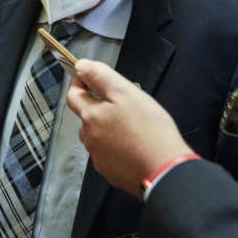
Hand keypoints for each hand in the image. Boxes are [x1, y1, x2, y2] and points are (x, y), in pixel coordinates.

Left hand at [66, 59, 191, 197]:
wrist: (164, 169)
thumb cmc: (149, 131)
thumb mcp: (126, 93)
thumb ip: (101, 76)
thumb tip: (82, 66)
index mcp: (91, 116)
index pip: (73, 94)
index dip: (81, 83)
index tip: (91, 78)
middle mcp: (89, 138)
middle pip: (88, 116)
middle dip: (101, 107)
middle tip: (125, 105)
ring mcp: (99, 157)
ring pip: (99, 136)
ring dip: (110, 129)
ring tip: (135, 127)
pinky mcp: (111, 171)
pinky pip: (110, 154)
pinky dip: (119, 148)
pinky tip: (136, 145)